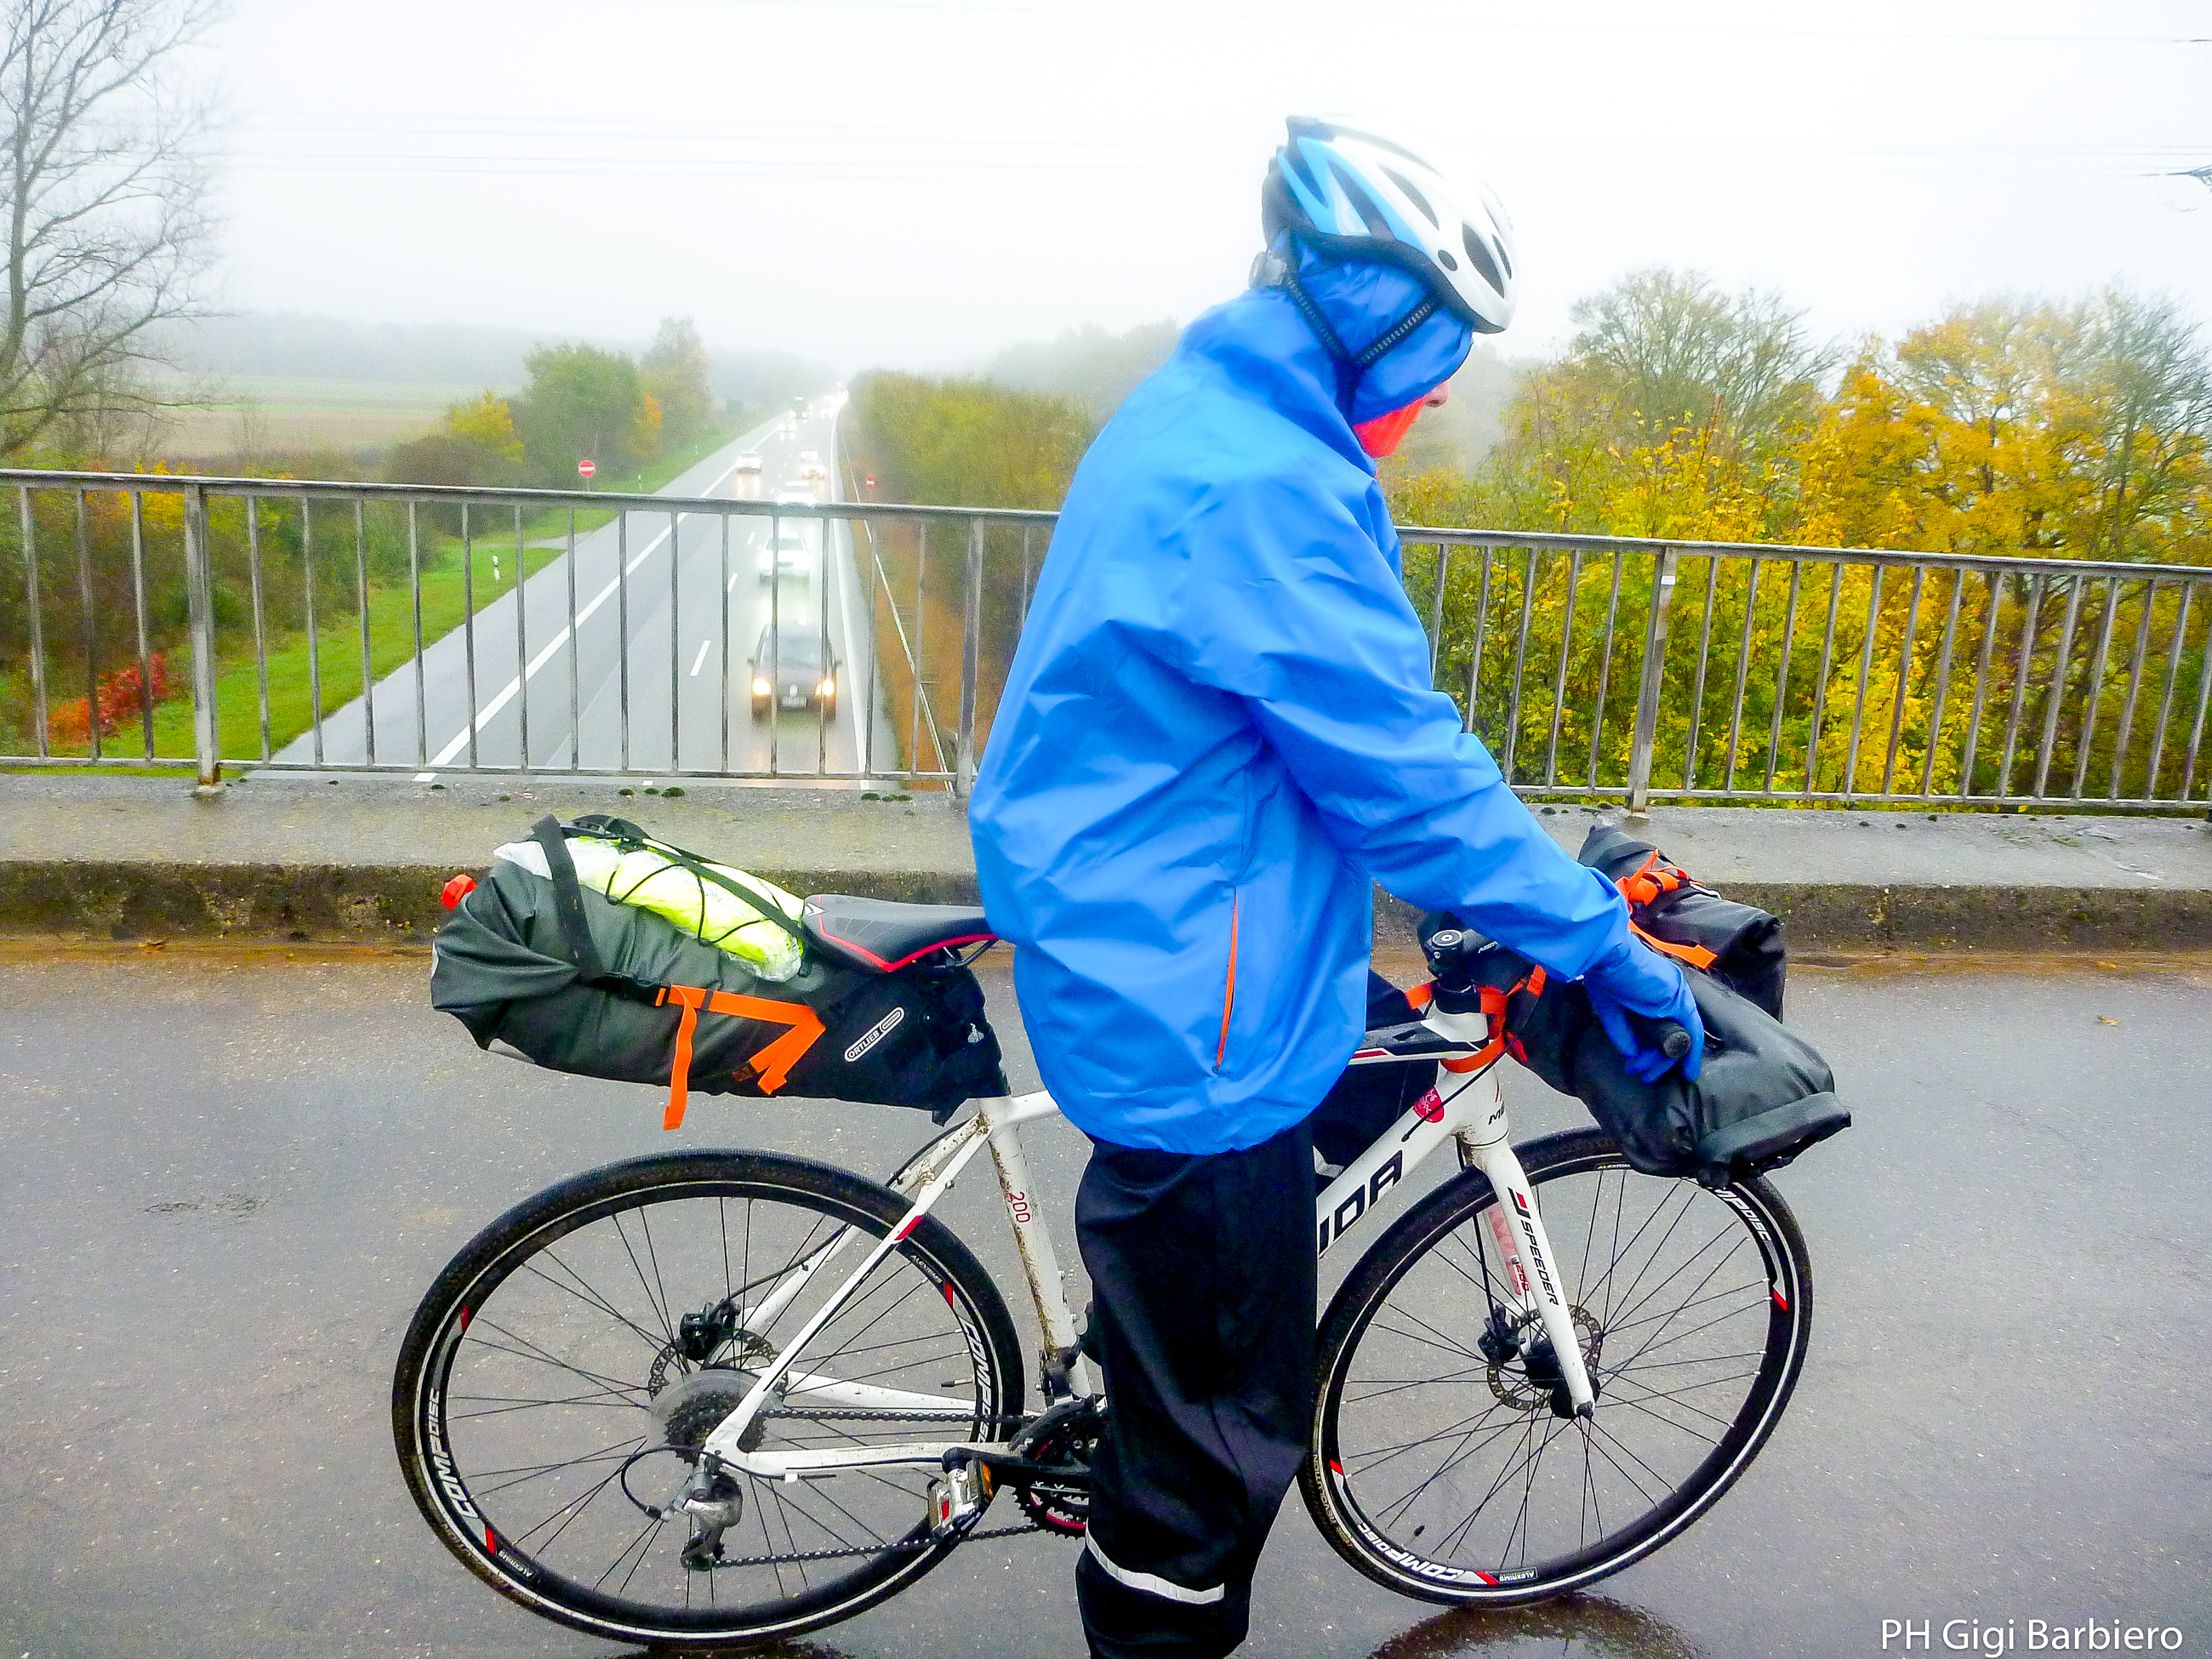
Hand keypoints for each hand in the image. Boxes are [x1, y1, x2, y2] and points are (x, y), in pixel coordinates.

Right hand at [1582, 936, 1705, 1083]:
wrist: (1608, 958)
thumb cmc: (1604, 976)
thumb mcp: (1611, 1009)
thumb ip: (1622, 1032)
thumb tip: (1631, 1054)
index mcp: (1653, 991)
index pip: (1661, 1023)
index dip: (1652, 1047)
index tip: (1640, 1063)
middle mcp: (1670, 993)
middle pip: (1672, 1033)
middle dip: (1657, 1060)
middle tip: (1644, 1076)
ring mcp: (1677, 996)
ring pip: (1680, 1036)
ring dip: (1665, 1060)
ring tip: (1648, 1075)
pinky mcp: (1680, 1001)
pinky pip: (1692, 1032)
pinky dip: (1691, 1053)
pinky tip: (1687, 1071)